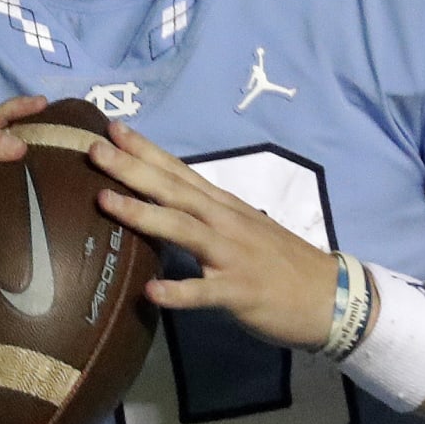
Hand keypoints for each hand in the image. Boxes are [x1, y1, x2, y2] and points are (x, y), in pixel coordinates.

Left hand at [89, 121, 336, 351]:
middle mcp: (225, 222)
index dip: (145, 149)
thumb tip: (163, 205)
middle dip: (132, 169)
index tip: (111, 128)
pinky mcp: (239, 291)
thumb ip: (204, 216)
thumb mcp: (242, 228)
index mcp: (223, 206)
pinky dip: (178, 291)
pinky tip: (150, 292)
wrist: (330, 295)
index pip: (178, 171)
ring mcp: (232, 255)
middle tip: (94, 150)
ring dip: (143, 214)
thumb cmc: (280, 262)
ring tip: (105, 201)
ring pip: (183, 229)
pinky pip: (205, 291)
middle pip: (173, 191)